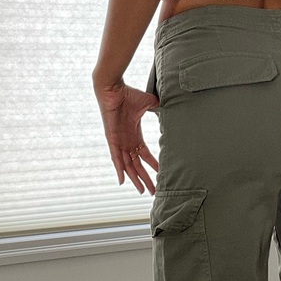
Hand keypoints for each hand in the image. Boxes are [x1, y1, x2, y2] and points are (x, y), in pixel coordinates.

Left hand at [94, 78, 159, 194]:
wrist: (113, 88)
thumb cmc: (128, 94)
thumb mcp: (148, 103)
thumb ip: (157, 107)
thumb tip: (169, 105)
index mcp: (135, 136)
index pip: (145, 156)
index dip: (152, 166)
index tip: (160, 175)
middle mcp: (127, 142)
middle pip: (137, 166)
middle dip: (145, 179)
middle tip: (152, 191)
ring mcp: (119, 142)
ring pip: (128, 166)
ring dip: (135, 179)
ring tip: (143, 191)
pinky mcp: (112, 140)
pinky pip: (116, 158)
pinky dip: (119, 170)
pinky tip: (123, 181)